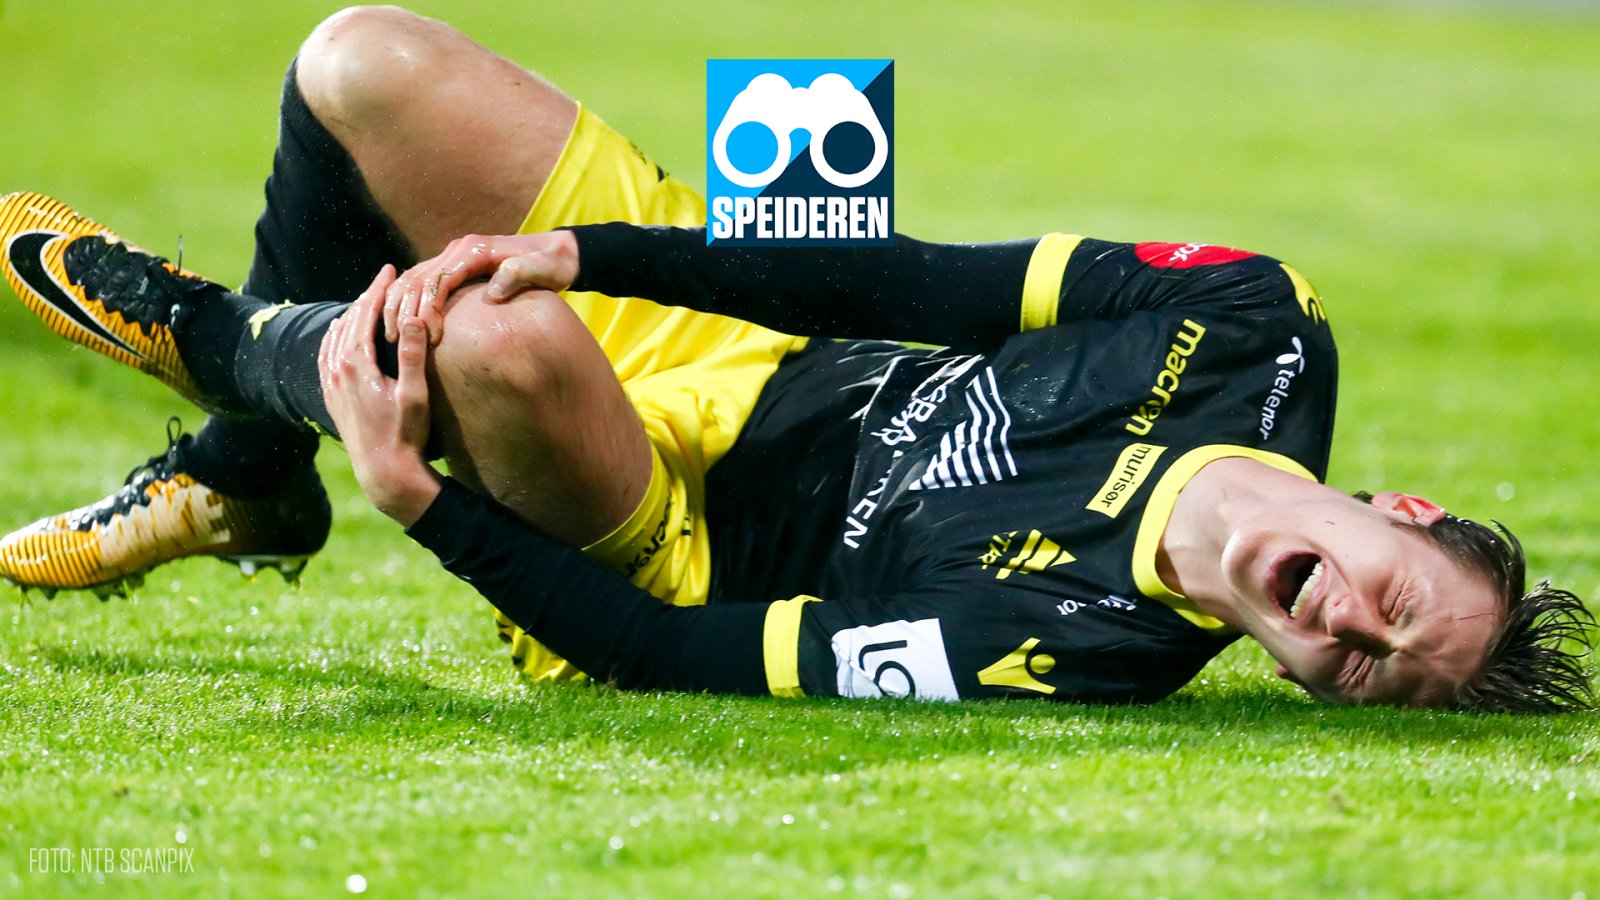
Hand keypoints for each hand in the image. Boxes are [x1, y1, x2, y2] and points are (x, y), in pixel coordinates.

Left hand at [320, 264, 440, 526]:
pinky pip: (326, 354)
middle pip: (348, 320)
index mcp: (357, 364)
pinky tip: (343, 333)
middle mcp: (337, 370)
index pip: (365, 314)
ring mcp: (331, 383)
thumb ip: (411, 355)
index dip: (378, 289)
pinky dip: (336, 336)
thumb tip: (412, 317)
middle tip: (383, 279)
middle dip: (367, 297)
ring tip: (369, 301)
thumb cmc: (406, 435)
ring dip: (352, 315)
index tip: (390, 270)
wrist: (383, 473)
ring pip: (335, 336)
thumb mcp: (415, 395)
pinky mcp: (330, 396)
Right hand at [382, 230, 579, 345]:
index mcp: (474, 250)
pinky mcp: (456, 266)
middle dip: (405, 311)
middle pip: (418, 279)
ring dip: (398, 305)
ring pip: (413, 279)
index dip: (429, 309)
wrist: (558, 251)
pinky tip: (401, 322)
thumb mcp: (543, 269)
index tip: (431, 338)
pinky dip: (407, 299)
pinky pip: (423, 281)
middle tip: (399, 342)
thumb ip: (519, 275)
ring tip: (393, 336)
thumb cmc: (552, 264)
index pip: (437, 280)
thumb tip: (492, 293)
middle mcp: (459, 250)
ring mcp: (455, 257)